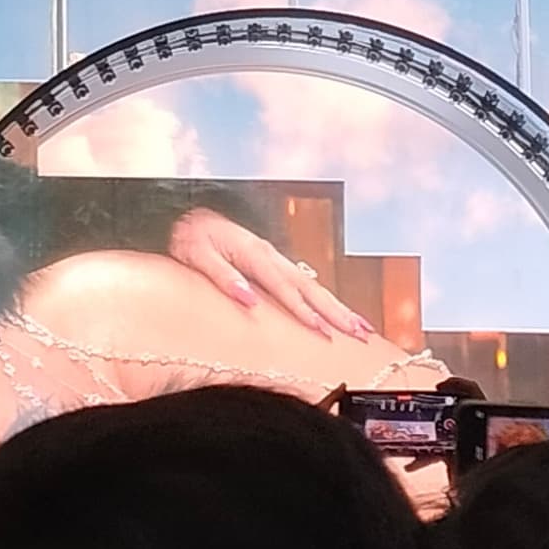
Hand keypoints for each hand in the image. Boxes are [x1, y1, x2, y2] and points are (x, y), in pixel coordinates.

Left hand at [164, 208, 371, 341]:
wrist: (187, 215)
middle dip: (338, 312)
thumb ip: (222, 276)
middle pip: (311, 288)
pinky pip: (305, 284)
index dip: (304, 311)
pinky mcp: (273, 263)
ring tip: (362, 328)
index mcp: (255, 255)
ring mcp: (276, 259)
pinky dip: (325, 301)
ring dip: (339, 308)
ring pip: (314, 286)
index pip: (285, 288)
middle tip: (361, 333)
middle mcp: (271, 255)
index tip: (323, 332)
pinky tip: (338, 313)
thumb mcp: (195, 255)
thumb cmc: (188, 236)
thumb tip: (249, 299)